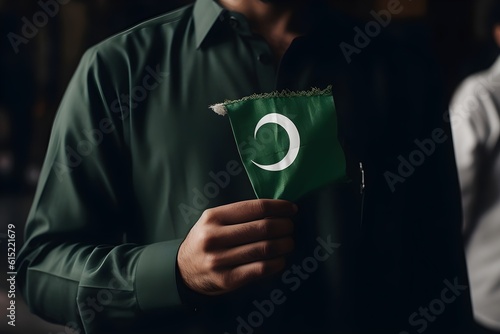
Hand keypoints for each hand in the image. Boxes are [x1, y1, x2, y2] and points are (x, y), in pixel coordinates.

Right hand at [177, 199, 296, 295]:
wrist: (182, 270)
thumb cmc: (205, 240)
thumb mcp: (213, 221)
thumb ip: (239, 215)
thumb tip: (276, 210)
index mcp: (213, 217)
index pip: (255, 208)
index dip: (278, 207)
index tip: (291, 209)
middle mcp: (215, 237)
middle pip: (262, 228)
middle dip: (284, 226)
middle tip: (290, 227)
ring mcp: (220, 259)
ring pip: (264, 249)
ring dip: (284, 244)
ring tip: (289, 242)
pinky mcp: (227, 279)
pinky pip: (260, 269)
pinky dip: (276, 263)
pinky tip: (280, 260)